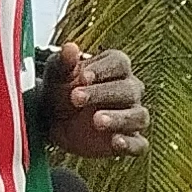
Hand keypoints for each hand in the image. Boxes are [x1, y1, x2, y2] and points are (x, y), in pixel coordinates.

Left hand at [41, 43, 149, 158]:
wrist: (53, 122)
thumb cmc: (60, 91)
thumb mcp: (56, 75)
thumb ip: (63, 62)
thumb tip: (70, 48)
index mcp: (115, 67)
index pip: (119, 63)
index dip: (103, 70)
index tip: (82, 77)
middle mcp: (130, 89)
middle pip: (128, 89)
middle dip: (102, 94)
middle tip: (76, 98)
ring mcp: (131, 116)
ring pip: (138, 116)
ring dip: (118, 118)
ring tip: (97, 121)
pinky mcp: (129, 140)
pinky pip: (138, 144)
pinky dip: (130, 144)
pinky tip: (115, 142)